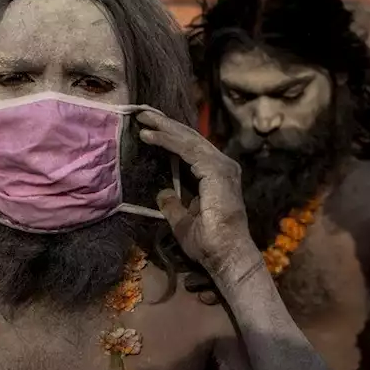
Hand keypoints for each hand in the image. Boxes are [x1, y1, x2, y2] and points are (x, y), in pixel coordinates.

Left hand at [137, 111, 254, 281]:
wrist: (226, 255)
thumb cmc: (208, 244)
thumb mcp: (182, 221)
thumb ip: (173, 205)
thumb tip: (162, 192)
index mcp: (216, 176)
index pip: (191, 149)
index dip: (170, 137)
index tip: (148, 128)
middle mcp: (222, 166)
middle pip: (190, 139)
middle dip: (165, 125)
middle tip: (143, 114)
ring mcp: (222, 167)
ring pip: (188, 140)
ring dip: (164, 129)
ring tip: (143, 119)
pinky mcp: (216, 171)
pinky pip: (188, 150)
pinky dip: (168, 141)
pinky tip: (151, 136)